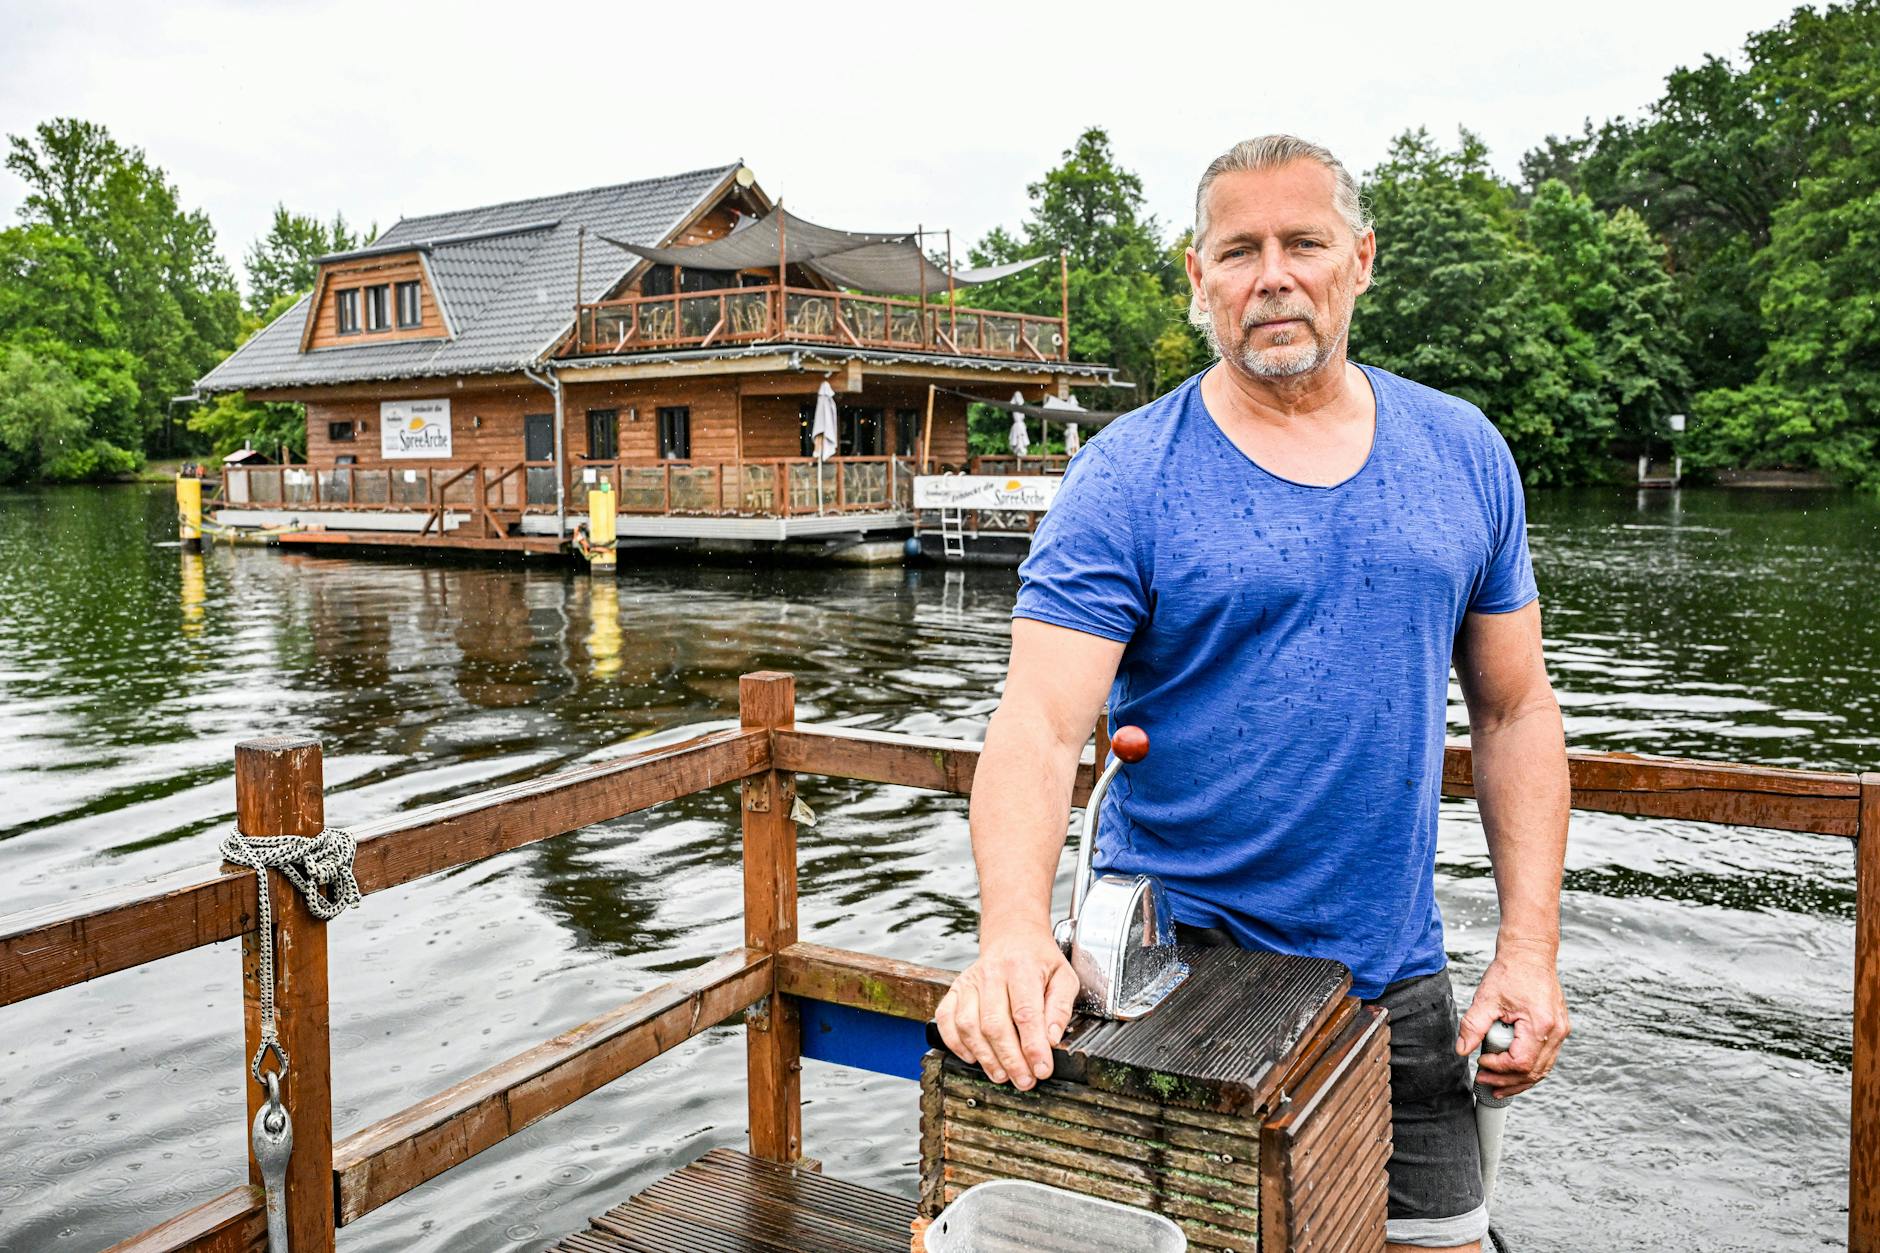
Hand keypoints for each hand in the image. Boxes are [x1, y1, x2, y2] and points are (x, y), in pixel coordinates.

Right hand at [934, 927, 1079, 1089]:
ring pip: (968, 1025)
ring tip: (1002, 1075)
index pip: (1025, 1013)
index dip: (1033, 1046)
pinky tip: (973, 1057)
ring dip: (985, 1056)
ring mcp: (969, 982)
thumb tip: (1052, 1038)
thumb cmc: (1039, 960)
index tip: (1042, 1069)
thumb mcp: (1064, 977)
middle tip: (1024, 1080)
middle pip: (995, 1023)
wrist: (1013, 935)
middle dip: (1010, 1059)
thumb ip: (1061, 1008)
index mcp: (1022, 968)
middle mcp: (992, 974)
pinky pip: (946, 1019)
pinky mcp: (954, 990)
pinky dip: (955, 1043)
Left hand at [1455, 944, 1569, 1098]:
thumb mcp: (1486, 998)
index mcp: (1541, 1025)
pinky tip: (1512, 1072)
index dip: (1499, 1068)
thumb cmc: (1511, 971)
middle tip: (1485, 1081)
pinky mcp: (1558, 1029)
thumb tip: (1461, 1050)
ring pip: (1543, 1069)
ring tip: (1497, 1086)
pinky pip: (1546, 1058)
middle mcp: (1556, 1031)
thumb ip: (1473, 1025)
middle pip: (1534, 1072)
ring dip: (1519, 1081)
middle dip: (1507, 1081)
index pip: (1521, 1062)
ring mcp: (1560, 1031)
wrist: (1530, 953)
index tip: (1480, 1062)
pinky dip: (1529, 1068)